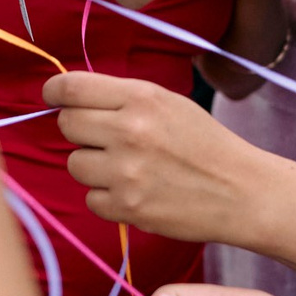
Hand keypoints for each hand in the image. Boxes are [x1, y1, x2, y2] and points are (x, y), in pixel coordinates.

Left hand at [49, 72, 266, 244]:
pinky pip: (91, 199)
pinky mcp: (127, 208)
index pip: (71, 88)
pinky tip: (136, 193)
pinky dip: (108, 198)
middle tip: (106, 139)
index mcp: (141, 97)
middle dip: (80, 131)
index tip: (53, 97)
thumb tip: (68, 97)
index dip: (55, 92)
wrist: (241, 191)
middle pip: (66, 125)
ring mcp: (126, 172)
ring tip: (128, 169)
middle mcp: (129, 131)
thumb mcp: (169, 103)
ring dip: (93, 167)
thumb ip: (121, 98)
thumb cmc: (204, 144)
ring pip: (74, 164)